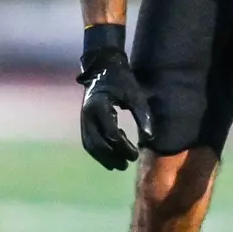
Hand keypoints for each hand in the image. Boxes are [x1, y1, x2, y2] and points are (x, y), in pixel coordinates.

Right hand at [77, 46, 153, 169]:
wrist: (103, 66)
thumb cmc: (122, 79)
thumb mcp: (135, 95)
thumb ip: (142, 116)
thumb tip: (149, 138)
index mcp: (100, 107)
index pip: (112, 135)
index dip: (124, 148)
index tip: (136, 155)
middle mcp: (88, 115)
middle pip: (98, 144)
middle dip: (112, 157)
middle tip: (127, 164)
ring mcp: (83, 118)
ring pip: (90, 145)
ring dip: (103, 157)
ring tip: (118, 165)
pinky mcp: (84, 119)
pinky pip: (88, 140)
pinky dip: (98, 151)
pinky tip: (110, 155)